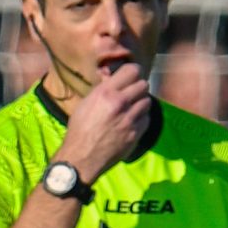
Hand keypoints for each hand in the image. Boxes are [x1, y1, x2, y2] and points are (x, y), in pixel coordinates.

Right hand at [56, 60, 151, 182]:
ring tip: (132, 108)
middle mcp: (120, 103)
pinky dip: (141, 118)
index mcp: (105, 92)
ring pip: (147, 101)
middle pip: (143, 84)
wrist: (82, 158)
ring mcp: (130, 119)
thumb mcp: (86, 103)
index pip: (132, 70)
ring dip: (141, 103)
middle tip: (132, 93)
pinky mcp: (135, 133)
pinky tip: (132, 121)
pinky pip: (146, 118)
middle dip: (138, 87)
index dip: (133, 72)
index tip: (131, 77)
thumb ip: (102, 88)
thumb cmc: (80, 129)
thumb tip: (111, 74)